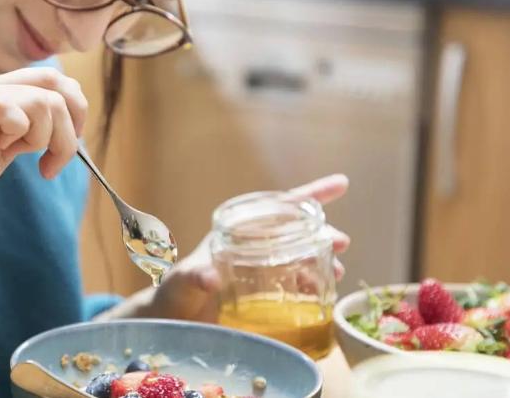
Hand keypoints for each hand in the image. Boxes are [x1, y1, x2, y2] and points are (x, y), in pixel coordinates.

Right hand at [0, 67, 87, 234]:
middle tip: (57, 159)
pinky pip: (13, 112)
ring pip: (43, 101)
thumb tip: (65, 128)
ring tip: (34, 162)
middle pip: (55, 83)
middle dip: (72, 124)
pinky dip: (25, 137)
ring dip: (51, 139)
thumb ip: (25, 133)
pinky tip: (8, 155)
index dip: (74, 108)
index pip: (52, 77)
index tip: (67, 144)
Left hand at [135, 174, 349, 322]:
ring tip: (336, 274)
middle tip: (341, 243)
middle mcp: (252, 248)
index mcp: (236, 233)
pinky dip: (313, 289)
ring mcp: (260, 272)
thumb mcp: (181, 283)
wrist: (168, 324)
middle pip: (297, 233)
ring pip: (301, 258)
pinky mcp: (264, 298)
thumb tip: (210, 277)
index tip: (341, 184)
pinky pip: (297, 286)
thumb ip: (193, 277)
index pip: (278, 207)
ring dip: (322, 262)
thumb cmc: (172, 295)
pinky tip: (324, 298)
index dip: (310, 195)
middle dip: (322, 234)